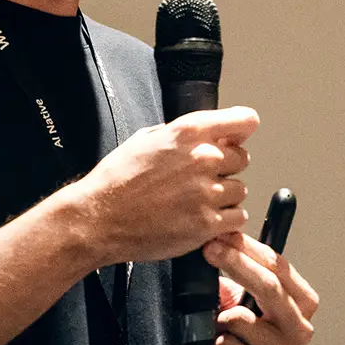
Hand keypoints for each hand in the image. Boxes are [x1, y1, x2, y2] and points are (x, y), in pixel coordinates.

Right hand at [68, 107, 258, 264]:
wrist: (100, 217)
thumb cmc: (117, 179)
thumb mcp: (145, 139)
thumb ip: (180, 134)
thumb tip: (206, 133)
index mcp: (188, 132)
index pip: (244, 120)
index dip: (241, 130)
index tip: (236, 137)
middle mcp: (203, 158)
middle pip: (242, 158)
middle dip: (226, 167)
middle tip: (203, 178)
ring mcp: (207, 192)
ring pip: (240, 190)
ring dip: (225, 197)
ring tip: (197, 202)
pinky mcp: (207, 223)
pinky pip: (237, 218)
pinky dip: (224, 221)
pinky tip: (202, 219)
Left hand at [203, 232, 318, 344]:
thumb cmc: (245, 333)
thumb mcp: (245, 295)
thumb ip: (241, 269)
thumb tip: (220, 238)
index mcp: (301, 301)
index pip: (279, 266)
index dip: (248, 248)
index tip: (222, 236)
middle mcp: (300, 328)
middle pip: (270, 287)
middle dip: (236, 264)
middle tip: (210, 251)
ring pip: (243, 320)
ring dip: (222, 317)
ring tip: (219, 322)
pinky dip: (218, 341)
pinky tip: (220, 344)